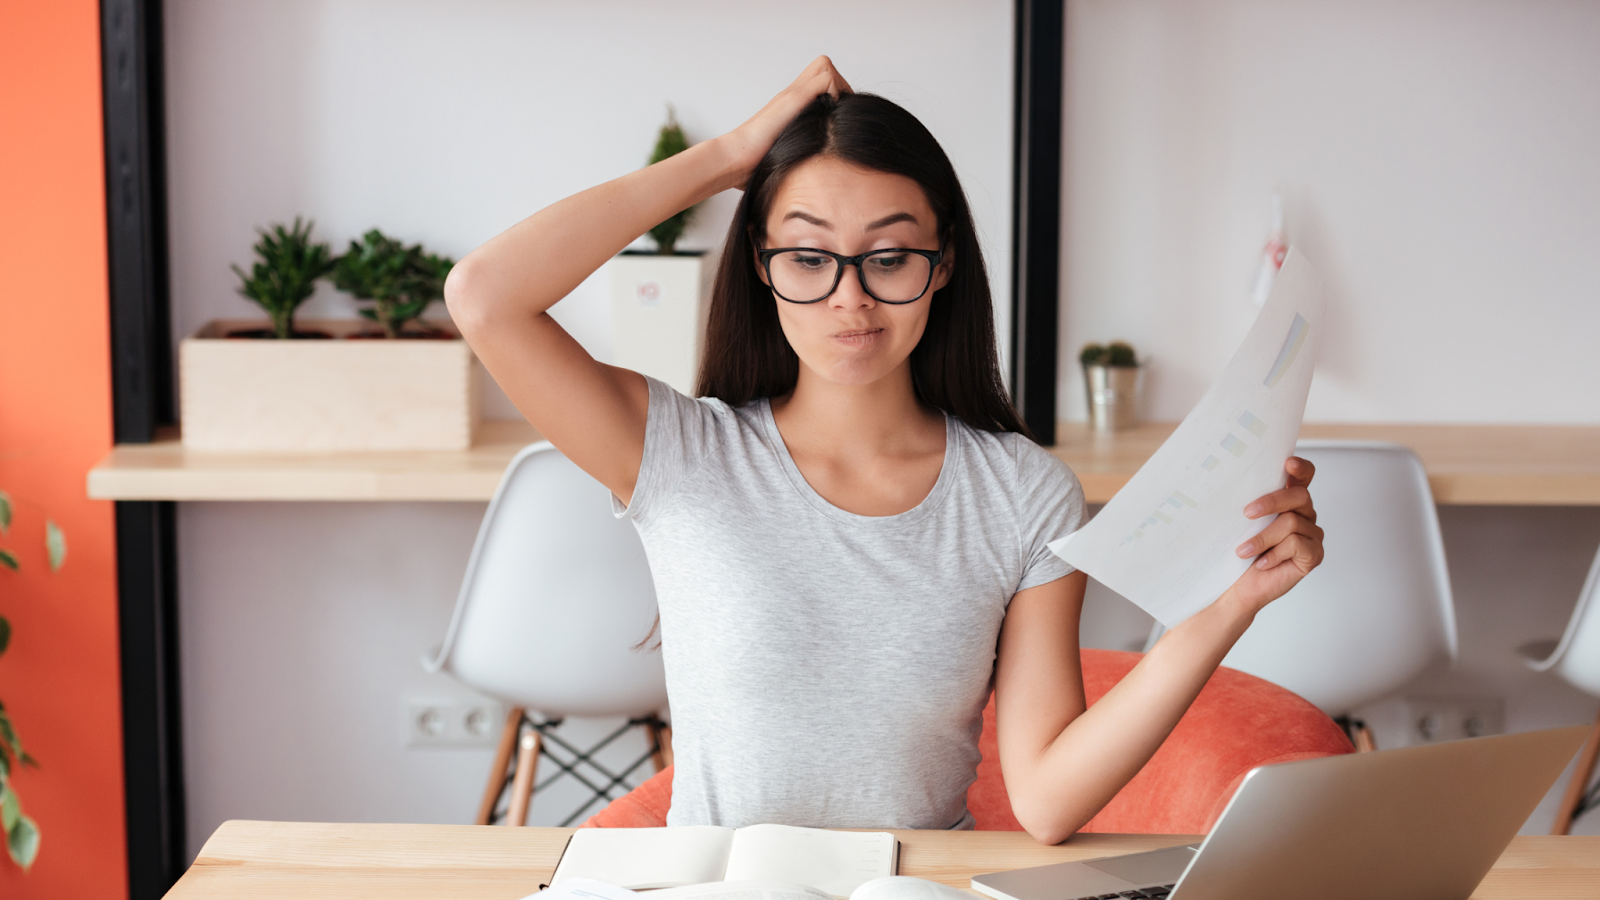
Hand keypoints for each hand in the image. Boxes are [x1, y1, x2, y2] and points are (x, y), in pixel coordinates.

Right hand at [717, 56, 852, 188]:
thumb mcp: (783, 155)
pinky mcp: (794, 98)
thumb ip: (794, 153)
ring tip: (832, 115)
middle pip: (823, 65)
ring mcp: (792, 94)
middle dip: (838, 86)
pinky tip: (826, 119)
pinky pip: (827, 79)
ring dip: (836, 89)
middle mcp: (791, 95)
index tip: (835, 117)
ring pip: (826, 67)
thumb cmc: (753, 165)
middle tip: (837, 113)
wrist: (735, 159)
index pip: (819, 79)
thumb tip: (813, 178)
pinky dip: (834, 95)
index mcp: (789, 107)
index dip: (833, 92)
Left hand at [1223, 457, 1324, 614]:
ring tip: (1243, 551)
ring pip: (1291, 523)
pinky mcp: (1314, 554)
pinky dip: (1274, 554)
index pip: (1304, 476)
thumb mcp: (1241, 523)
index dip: (1301, 468)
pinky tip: (1262, 563)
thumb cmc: (1239, 552)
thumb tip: (1236, 484)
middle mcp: (1304, 514)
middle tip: (1246, 513)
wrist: (1238, 587)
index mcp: (1289, 501)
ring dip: (1262, 538)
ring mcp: (1312, 534)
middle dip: (1271, 502)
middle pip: (1299, 495)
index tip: (1288, 462)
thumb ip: (1250, 504)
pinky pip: (1297, 545)